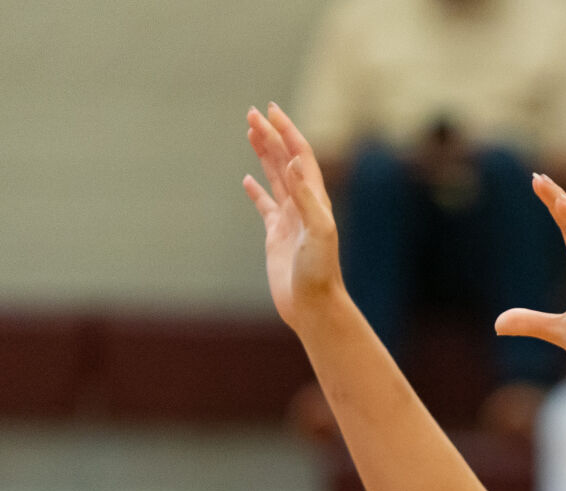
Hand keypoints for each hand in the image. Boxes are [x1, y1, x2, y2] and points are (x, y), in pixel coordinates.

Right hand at [243, 104, 342, 332]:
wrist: (314, 306)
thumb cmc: (319, 272)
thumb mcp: (317, 232)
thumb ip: (307, 198)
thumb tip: (295, 162)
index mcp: (315, 200)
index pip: (301, 156)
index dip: (287, 131)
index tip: (270, 110)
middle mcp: (304, 205)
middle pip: (286, 161)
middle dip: (271, 136)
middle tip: (252, 112)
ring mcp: (290, 220)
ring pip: (275, 178)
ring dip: (264, 155)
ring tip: (250, 132)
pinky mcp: (277, 236)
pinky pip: (265, 207)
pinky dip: (256, 192)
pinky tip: (247, 181)